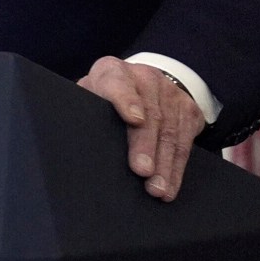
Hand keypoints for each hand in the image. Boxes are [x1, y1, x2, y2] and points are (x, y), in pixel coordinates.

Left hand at [78, 56, 205, 201]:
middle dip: (146, 145)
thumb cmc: (101, 99)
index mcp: (111, 71)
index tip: (133, 119)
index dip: (126, 100)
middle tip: (142, 171)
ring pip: (171, 131)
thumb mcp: (86, 99)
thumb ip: (81, 113)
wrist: (135, 85)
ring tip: (157, 189)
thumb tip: (70, 145)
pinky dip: (178, 167)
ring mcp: (170, 92)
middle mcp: (145, 77)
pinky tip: (171, 185)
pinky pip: (187, 141)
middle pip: (150, 113)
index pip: (117, 82)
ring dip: (165, 164)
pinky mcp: (189, 109)